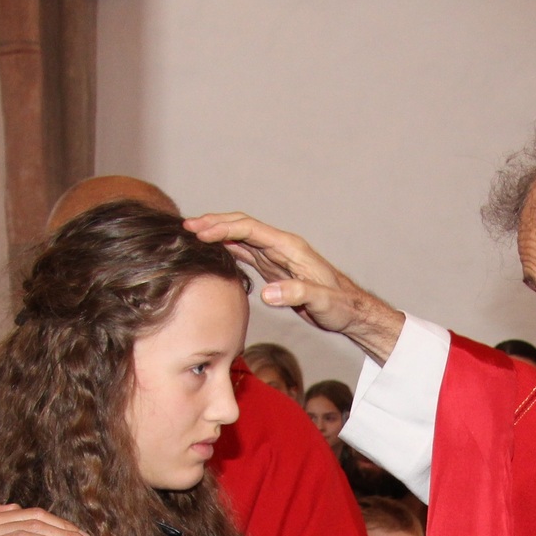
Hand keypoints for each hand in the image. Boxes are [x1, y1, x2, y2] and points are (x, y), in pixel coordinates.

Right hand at [183, 213, 405, 360]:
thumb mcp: (322, 302)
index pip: (250, 230)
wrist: (349, 311)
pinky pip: (245, 252)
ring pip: (241, 237)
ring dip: (216, 233)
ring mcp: (276, 256)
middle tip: (186, 226)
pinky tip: (211, 250)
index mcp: (289, 248)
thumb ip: (297, 294)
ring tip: (191, 234)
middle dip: (214, 224)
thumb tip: (267, 293)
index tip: (200, 233)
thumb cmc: (340, 306)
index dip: (224, 229)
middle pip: (242, 227)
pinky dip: (226, 248)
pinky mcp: (273, 268)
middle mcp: (281, 247)